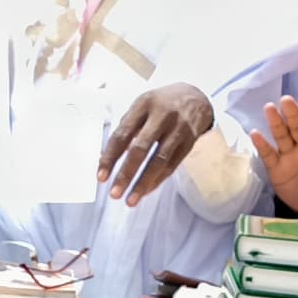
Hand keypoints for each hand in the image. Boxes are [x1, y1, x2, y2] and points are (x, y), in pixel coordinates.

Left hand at [100, 82, 213, 205]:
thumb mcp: (142, 105)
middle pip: (141, 148)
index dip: (110, 157)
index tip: (101, 176)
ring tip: (130, 200)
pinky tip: (145, 191)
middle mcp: (162, 116)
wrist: (195, 97)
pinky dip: (157, 180)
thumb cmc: (160, 104)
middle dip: (126, 173)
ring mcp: (178, 129)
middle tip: (114, 193)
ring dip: (143, 183)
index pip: (123, 134)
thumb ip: (127, 127)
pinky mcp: (189, 142)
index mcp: (144, 105)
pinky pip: (172, 166)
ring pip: (159, 161)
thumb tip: (107, 158)